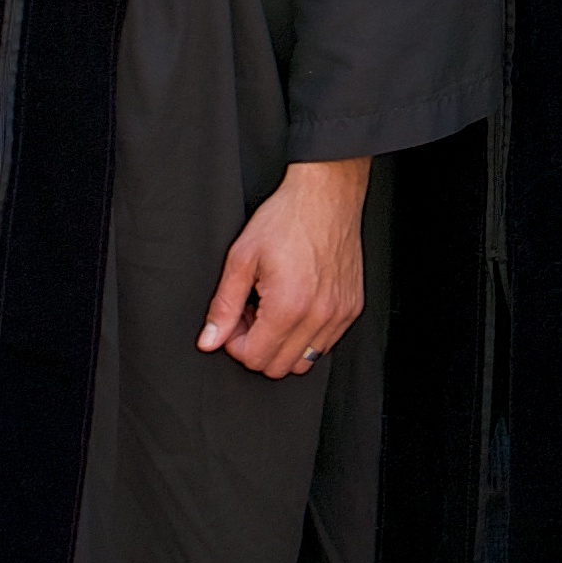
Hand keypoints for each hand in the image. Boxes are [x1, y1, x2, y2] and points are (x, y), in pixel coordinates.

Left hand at [199, 156, 369, 376]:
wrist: (326, 195)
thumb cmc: (286, 219)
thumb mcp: (242, 258)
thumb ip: (224, 306)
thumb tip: (209, 340)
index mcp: (289, 306)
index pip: (255, 359)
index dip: (236, 344)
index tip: (235, 319)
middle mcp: (319, 316)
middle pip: (279, 368)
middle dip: (258, 347)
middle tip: (252, 314)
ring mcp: (340, 314)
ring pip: (305, 361)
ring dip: (283, 344)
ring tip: (274, 309)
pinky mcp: (352, 308)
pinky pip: (326, 343)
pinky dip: (307, 335)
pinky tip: (296, 304)